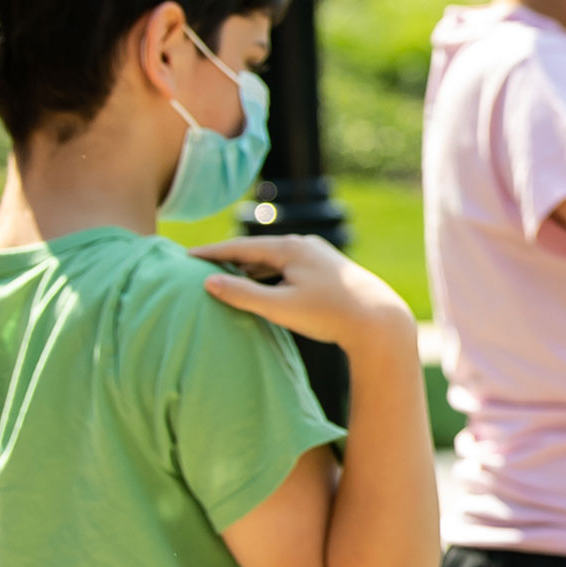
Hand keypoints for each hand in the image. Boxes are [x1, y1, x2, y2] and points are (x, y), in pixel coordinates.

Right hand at [192, 236, 415, 350]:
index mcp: (290, 248)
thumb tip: (208, 283)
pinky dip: (269, 275)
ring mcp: (318, 255)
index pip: (241, 247)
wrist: (380, 321)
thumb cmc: (329, 315)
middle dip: (228, 258)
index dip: (211, 253)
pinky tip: (262, 287)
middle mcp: (304, 245)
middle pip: (256, 250)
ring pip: (273, 260)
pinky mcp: (327, 270)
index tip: (185, 256)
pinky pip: (288, 267)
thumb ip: (243, 295)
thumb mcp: (280, 307)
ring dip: (249, 268)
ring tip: (224, 276)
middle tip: (198, 265)